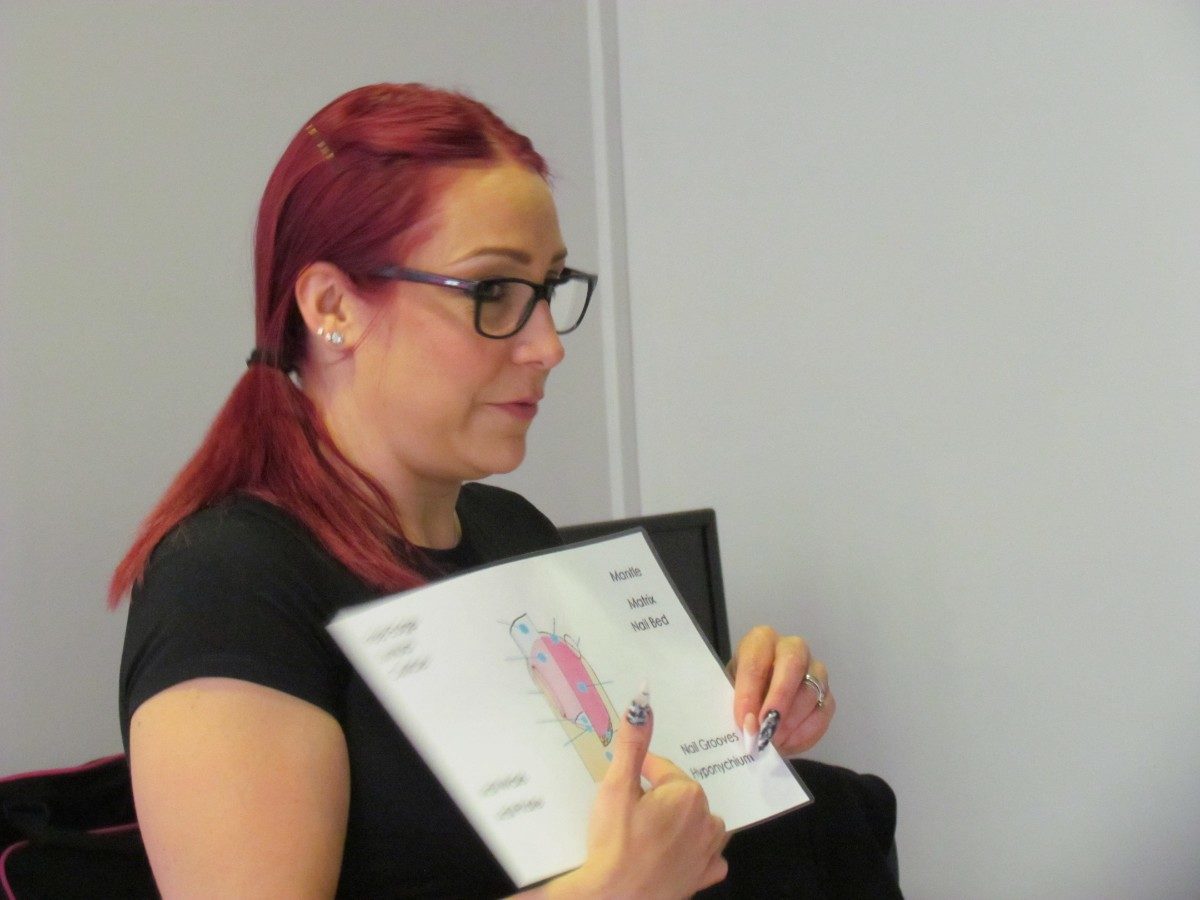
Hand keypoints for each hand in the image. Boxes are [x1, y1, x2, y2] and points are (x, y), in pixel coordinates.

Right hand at [550, 694, 727, 898]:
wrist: (614, 897)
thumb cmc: (614, 841)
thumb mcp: (616, 787)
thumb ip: (632, 744)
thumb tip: (642, 702)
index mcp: (688, 794)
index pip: (663, 769)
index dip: (640, 772)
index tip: (624, 780)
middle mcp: (708, 820)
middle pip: (681, 795)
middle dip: (659, 797)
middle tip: (631, 809)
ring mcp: (709, 853)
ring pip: (699, 823)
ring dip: (682, 821)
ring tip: (650, 829)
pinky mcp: (704, 878)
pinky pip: (708, 857)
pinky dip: (697, 853)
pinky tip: (675, 854)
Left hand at [728, 626, 833, 756]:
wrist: (760, 711)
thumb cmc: (740, 696)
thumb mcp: (730, 696)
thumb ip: (738, 707)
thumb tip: (750, 726)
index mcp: (760, 642)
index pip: (756, 659)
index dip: (750, 692)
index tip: (745, 721)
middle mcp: (791, 648)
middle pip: (793, 662)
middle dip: (779, 697)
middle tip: (767, 728)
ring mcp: (814, 670)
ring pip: (811, 690)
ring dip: (791, 721)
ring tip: (773, 742)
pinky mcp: (826, 694)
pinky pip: (823, 712)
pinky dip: (805, 732)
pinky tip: (787, 744)